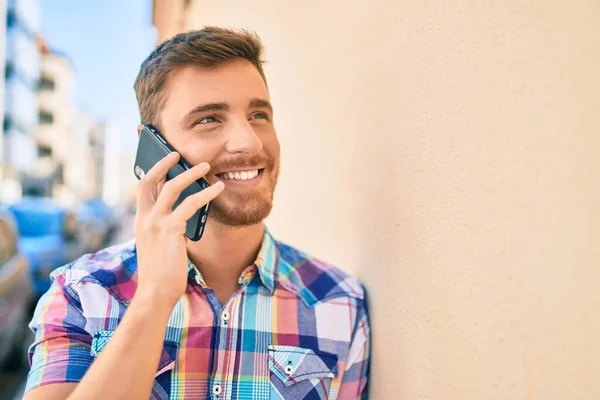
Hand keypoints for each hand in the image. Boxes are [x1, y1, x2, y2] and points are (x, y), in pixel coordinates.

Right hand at [133, 152, 223, 309]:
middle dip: (163, 163)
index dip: (151, 171)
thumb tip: (185, 213)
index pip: (142, 188)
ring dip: (190, 173)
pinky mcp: (171, 229)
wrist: (155, 293)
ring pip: (172, 187)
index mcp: (140, 221)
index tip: (161, 160)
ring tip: (206, 166)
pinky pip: (191, 204)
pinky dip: (206, 194)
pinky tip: (219, 189)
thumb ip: (167, 227)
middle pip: (150, 180)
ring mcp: (155, 223)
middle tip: (177, 153)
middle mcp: (144, 218)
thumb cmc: (161, 273)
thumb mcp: (159, 245)